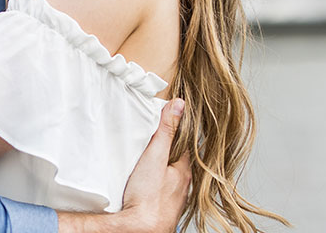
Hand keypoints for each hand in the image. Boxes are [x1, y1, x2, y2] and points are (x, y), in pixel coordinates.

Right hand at [117, 99, 190, 232]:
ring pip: (170, 178)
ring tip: (150, 162)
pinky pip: (162, 192)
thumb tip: (179, 105)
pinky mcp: (162, 210)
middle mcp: (183, 186)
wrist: (139, 230)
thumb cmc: (147, 198)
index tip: (170, 121)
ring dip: (163, 170)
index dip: (178, 132)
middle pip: (178, 162)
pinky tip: (147, 185)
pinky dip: (157, 185)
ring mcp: (174, 200)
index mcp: (185, 171)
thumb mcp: (155, 156)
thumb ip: (166, 131)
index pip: (186, 145)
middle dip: (169, 151)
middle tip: (156, 141)